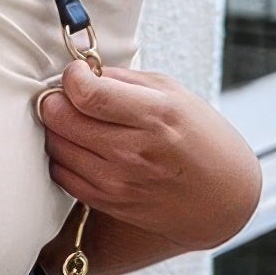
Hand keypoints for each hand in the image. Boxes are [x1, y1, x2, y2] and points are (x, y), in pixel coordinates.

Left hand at [36, 58, 262, 252]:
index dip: (72, 76)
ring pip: (55, 145)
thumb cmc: (200, 139)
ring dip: (57, 128)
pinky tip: (81, 147)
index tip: (78, 73)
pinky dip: (62, 156)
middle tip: (68, 96)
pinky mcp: (106, 201)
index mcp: (156, 116)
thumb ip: (124, 80)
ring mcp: (117, 180)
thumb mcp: (174, 94)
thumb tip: (83, 73)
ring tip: (78, 122)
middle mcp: (133, 151)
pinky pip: (60, 173)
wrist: (220, 197)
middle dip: (56, 100)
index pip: (87, 93)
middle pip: (61, 118)